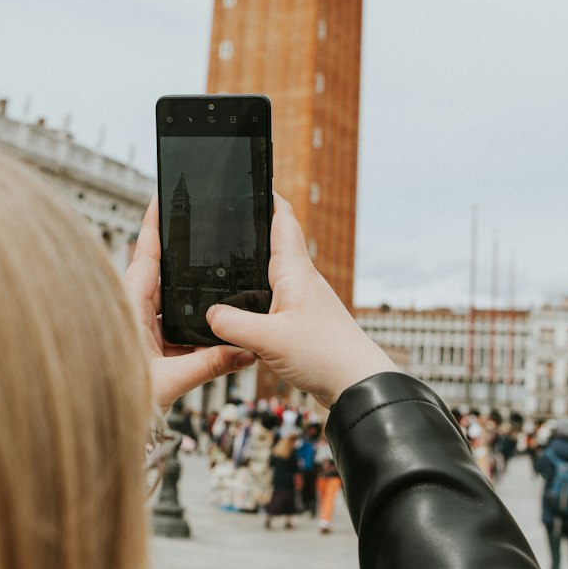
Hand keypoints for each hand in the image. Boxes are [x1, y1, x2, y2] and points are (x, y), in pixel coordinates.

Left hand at [125, 196, 255, 412]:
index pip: (146, 255)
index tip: (162, 196)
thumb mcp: (169, 382)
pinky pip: (170, 321)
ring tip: (211, 268)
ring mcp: (137, 326)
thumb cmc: (118, 400)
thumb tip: (245, 351)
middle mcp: (131, 311)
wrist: (98, 426)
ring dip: (187, 289)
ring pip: (168, 298)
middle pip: (160, 271)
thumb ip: (209, 365)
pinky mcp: (144, 343)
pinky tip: (208, 318)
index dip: (154, 224)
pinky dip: (188, 316)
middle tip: (201, 225)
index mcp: (129, 307)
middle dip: (181, 251)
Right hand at [205, 193, 396, 410]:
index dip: (269, 199)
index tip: (253, 183)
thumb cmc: (325, 355)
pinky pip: (276, 303)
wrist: (357, 385)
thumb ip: (233, 324)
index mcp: (295, 272)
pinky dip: (259, 300)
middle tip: (229, 222)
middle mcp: (302, 282)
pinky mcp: (305, 324)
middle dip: (255, 232)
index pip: (283, 222)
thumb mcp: (268, 339)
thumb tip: (210, 314)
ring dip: (255, 269)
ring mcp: (305, 302)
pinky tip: (245, 313)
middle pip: (277, 246)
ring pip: (275, 277)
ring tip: (230, 264)